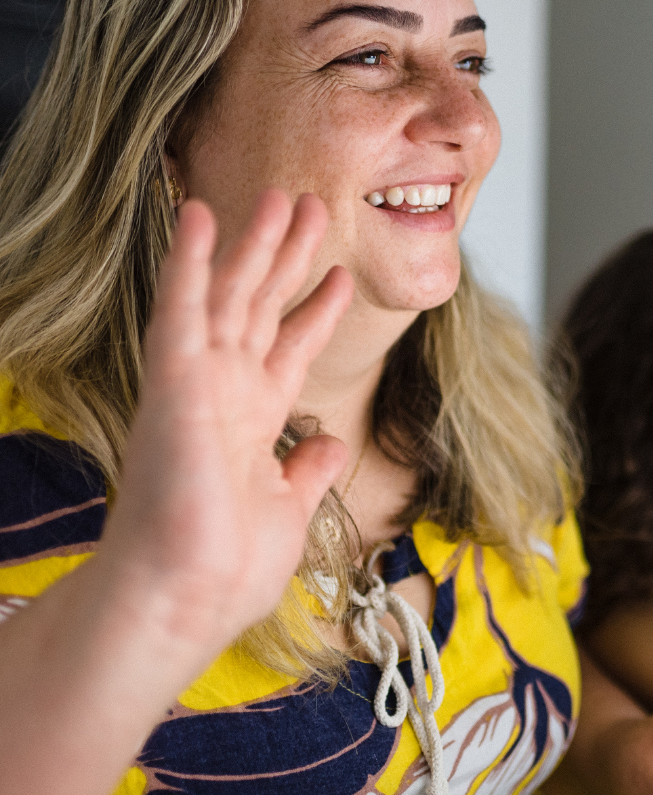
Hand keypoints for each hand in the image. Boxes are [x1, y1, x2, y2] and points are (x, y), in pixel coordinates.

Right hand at [98, 190, 352, 658]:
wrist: (187, 599)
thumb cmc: (227, 569)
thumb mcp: (289, 509)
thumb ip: (308, 469)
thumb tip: (331, 441)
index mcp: (256, 418)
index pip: (291, 346)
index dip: (316, 309)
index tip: (339, 274)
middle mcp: (228, 391)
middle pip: (264, 305)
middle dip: (289, 256)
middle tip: (311, 206)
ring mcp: (199, 381)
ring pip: (232, 293)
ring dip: (255, 242)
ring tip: (282, 195)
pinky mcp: (172, 379)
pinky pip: (181, 306)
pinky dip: (190, 259)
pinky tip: (200, 213)